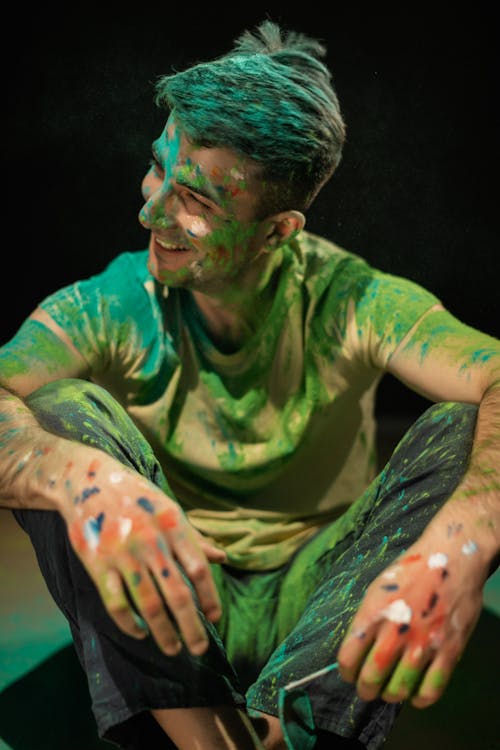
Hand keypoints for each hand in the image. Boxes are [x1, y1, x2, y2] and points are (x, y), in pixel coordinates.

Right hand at [63, 453, 225, 655]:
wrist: (89, 481)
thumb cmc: (137, 497)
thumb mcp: (170, 509)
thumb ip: (194, 538)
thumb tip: (223, 558)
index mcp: (173, 526)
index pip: (198, 570)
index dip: (210, 597)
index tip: (215, 618)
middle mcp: (151, 542)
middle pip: (177, 594)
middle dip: (191, 627)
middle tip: (199, 650)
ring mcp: (124, 555)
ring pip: (148, 605)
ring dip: (163, 632)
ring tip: (173, 649)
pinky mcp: (98, 565)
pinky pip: (116, 603)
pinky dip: (129, 624)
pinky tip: (140, 633)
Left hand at [337, 533, 486, 706]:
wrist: (451, 556)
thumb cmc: (411, 570)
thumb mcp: (378, 587)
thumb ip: (367, 618)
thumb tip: (356, 647)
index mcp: (373, 611)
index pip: (348, 656)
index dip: (346, 671)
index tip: (349, 674)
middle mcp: (396, 629)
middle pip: (371, 677)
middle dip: (365, 689)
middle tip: (366, 690)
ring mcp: (423, 641)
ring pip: (399, 688)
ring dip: (391, 695)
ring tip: (389, 692)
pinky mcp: (448, 649)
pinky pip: (432, 688)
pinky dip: (420, 699)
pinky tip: (415, 695)